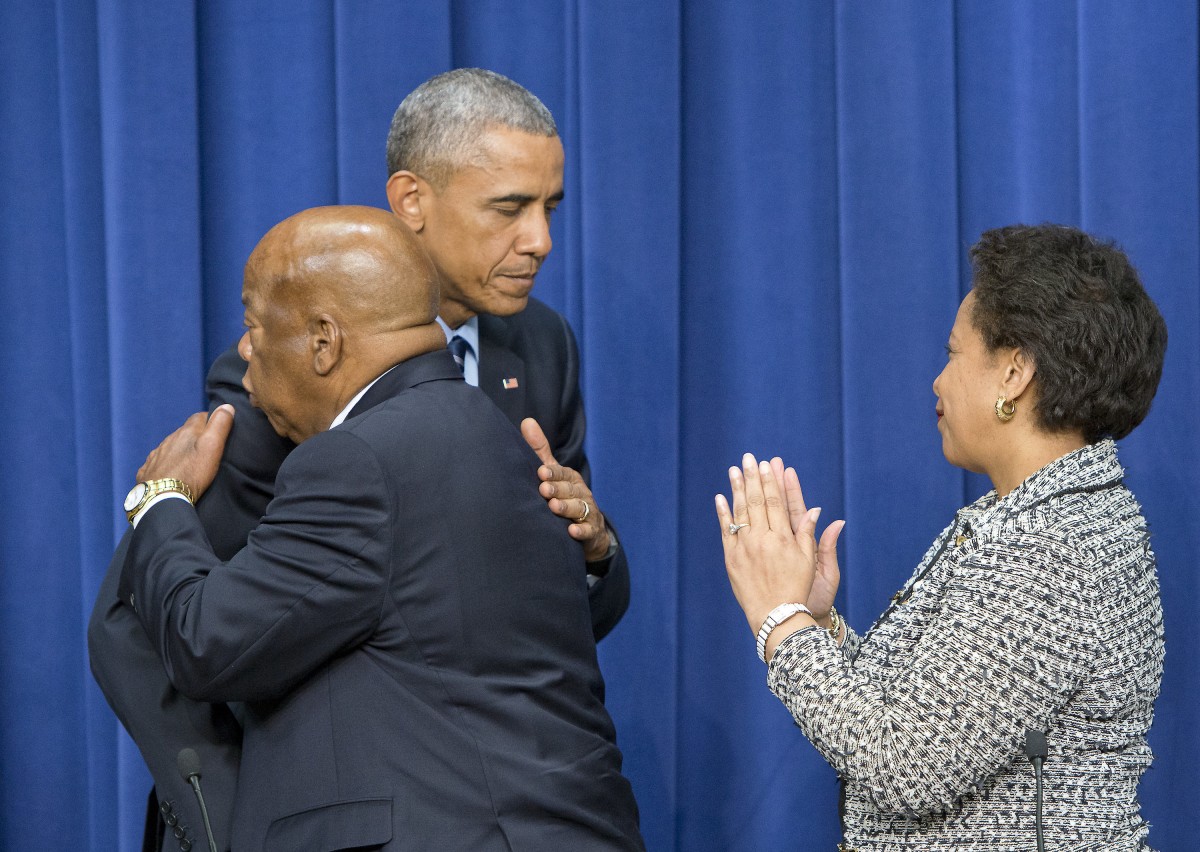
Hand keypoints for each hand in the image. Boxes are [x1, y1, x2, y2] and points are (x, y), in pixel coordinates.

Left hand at [135, 405, 234, 501]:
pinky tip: (170, 472)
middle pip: (183, 432)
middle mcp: (168, 440)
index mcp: (185, 432)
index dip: (210, 420)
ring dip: (178, 450)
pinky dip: (165, 463)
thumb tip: (226, 405)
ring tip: (188, 461)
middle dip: (194, 436)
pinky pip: (157, 462)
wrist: (162, 497)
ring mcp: (155, 455)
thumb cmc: (192, 472)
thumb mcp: (212, 447)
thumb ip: (220, 425)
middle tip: (205, 448)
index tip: (217, 428)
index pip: (199, 417)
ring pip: (169, 446)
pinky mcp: (147, 470)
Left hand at [521, 418, 611, 561]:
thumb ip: (540, 450)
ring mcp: (588, 512)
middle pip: (570, 489)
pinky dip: (581, 530)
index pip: (562, 473)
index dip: (552, 473)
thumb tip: (527, 421)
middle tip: (543, 490)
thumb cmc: (564, 495)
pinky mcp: (591, 530)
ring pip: (579, 508)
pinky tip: (571, 531)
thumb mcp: (553, 473)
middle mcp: (581, 493)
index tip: (540, 472)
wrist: (588, 528)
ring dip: (567, 507)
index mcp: (570, 478)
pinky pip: (588, 530)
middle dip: (557, 489)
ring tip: (554, 507)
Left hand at [715, 454, 841, 638]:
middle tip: (749, 458)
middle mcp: (763, 539)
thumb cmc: (797, 588)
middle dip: (752, 477)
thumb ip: (810, 534)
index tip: (768, 465)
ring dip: (736, 488)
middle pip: (757, 501)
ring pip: (740, 512)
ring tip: (734, 470)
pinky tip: (720, 497)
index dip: (772, 482)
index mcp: (784, 538)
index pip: (777, 502)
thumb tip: (816, 510)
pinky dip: (723, 513)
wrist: (775, 614)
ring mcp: (745, 547)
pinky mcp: (731, 558)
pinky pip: (726, 530)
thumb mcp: (810, 561)